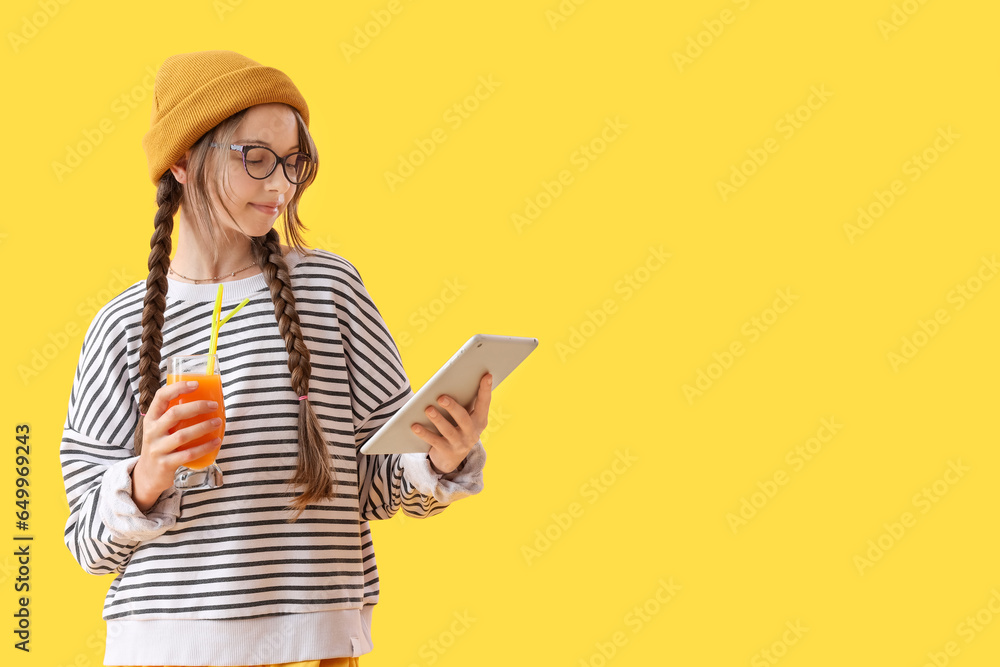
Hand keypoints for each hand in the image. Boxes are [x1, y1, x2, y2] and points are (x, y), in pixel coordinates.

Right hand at [132, 381, 223, 511]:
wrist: (148, 474)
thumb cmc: (161, 445)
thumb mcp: (160, 428)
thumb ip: (174, 415)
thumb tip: (205, 398)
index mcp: (151, 418)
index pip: (161, 397)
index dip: (178, 388)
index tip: (196, 384)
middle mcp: (152, 432)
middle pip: (174, 414)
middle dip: (197, 407)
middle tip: (214, 405)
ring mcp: (158, 448)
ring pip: (182, 435)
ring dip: (203, 427)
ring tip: (218, 422)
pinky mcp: (166, 464)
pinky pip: (188, 454)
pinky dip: (204, 447)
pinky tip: (216, 441)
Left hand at [411, 372, 491, 473]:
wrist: (452, 458)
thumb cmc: (457, 427)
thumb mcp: (464, 417)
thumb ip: (463, 403)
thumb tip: (452, 380)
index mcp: (479, 420)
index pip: (484, 403)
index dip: (486, 389)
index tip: (487, 375)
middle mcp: (472, 433)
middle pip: (463, 418)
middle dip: (452, 407)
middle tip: (441, 397)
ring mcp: (459, 443)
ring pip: (448, 430)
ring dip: (437, 419)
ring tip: (428, 409)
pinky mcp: (446, 451)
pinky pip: (434, 441)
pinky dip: (424, 433)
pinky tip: (415, 425)